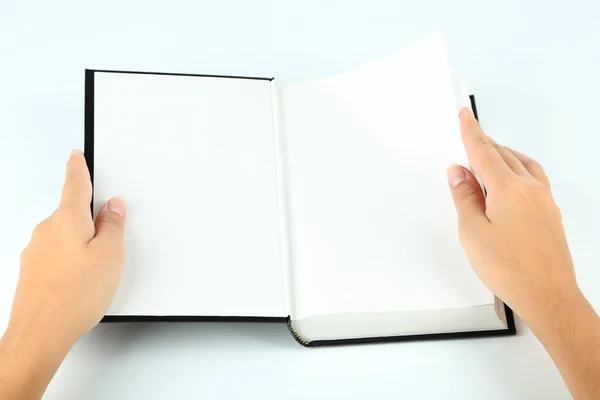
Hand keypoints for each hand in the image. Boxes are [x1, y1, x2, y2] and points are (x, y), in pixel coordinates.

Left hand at [0, 150, 125, 398]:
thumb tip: (113, 207)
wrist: (39, 334)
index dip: (78, 167)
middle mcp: (46, 230)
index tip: (76, 156)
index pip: (74, 184)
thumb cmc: (73, 297)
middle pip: (72, 213)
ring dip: (81, 244)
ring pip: (65, 236)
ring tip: (96, 271)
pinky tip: (80, 282)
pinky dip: (70, 260)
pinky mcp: (32, 271)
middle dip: (91, 220)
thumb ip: (113, 226)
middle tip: (110, 240)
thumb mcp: (110, 256)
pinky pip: (56, 255)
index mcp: (66, 220)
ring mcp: (35, 251)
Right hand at [448, 108, 599, 399]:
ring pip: (521, 165)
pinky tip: (510, 183)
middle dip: (483, 145)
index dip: (471, 132)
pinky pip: (533, 179)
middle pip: (503, 155)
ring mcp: (545, 200)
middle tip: (467, 139)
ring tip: (485, 160)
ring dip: (502, 157)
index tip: (465, 115)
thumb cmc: (511, 269)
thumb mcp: (472, 232)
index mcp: (509, 188)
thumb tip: (458, 173)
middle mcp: (531, 188)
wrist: (549, 296)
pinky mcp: (551, 214)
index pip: (484, 151)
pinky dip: (517, 171)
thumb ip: (464, 198)